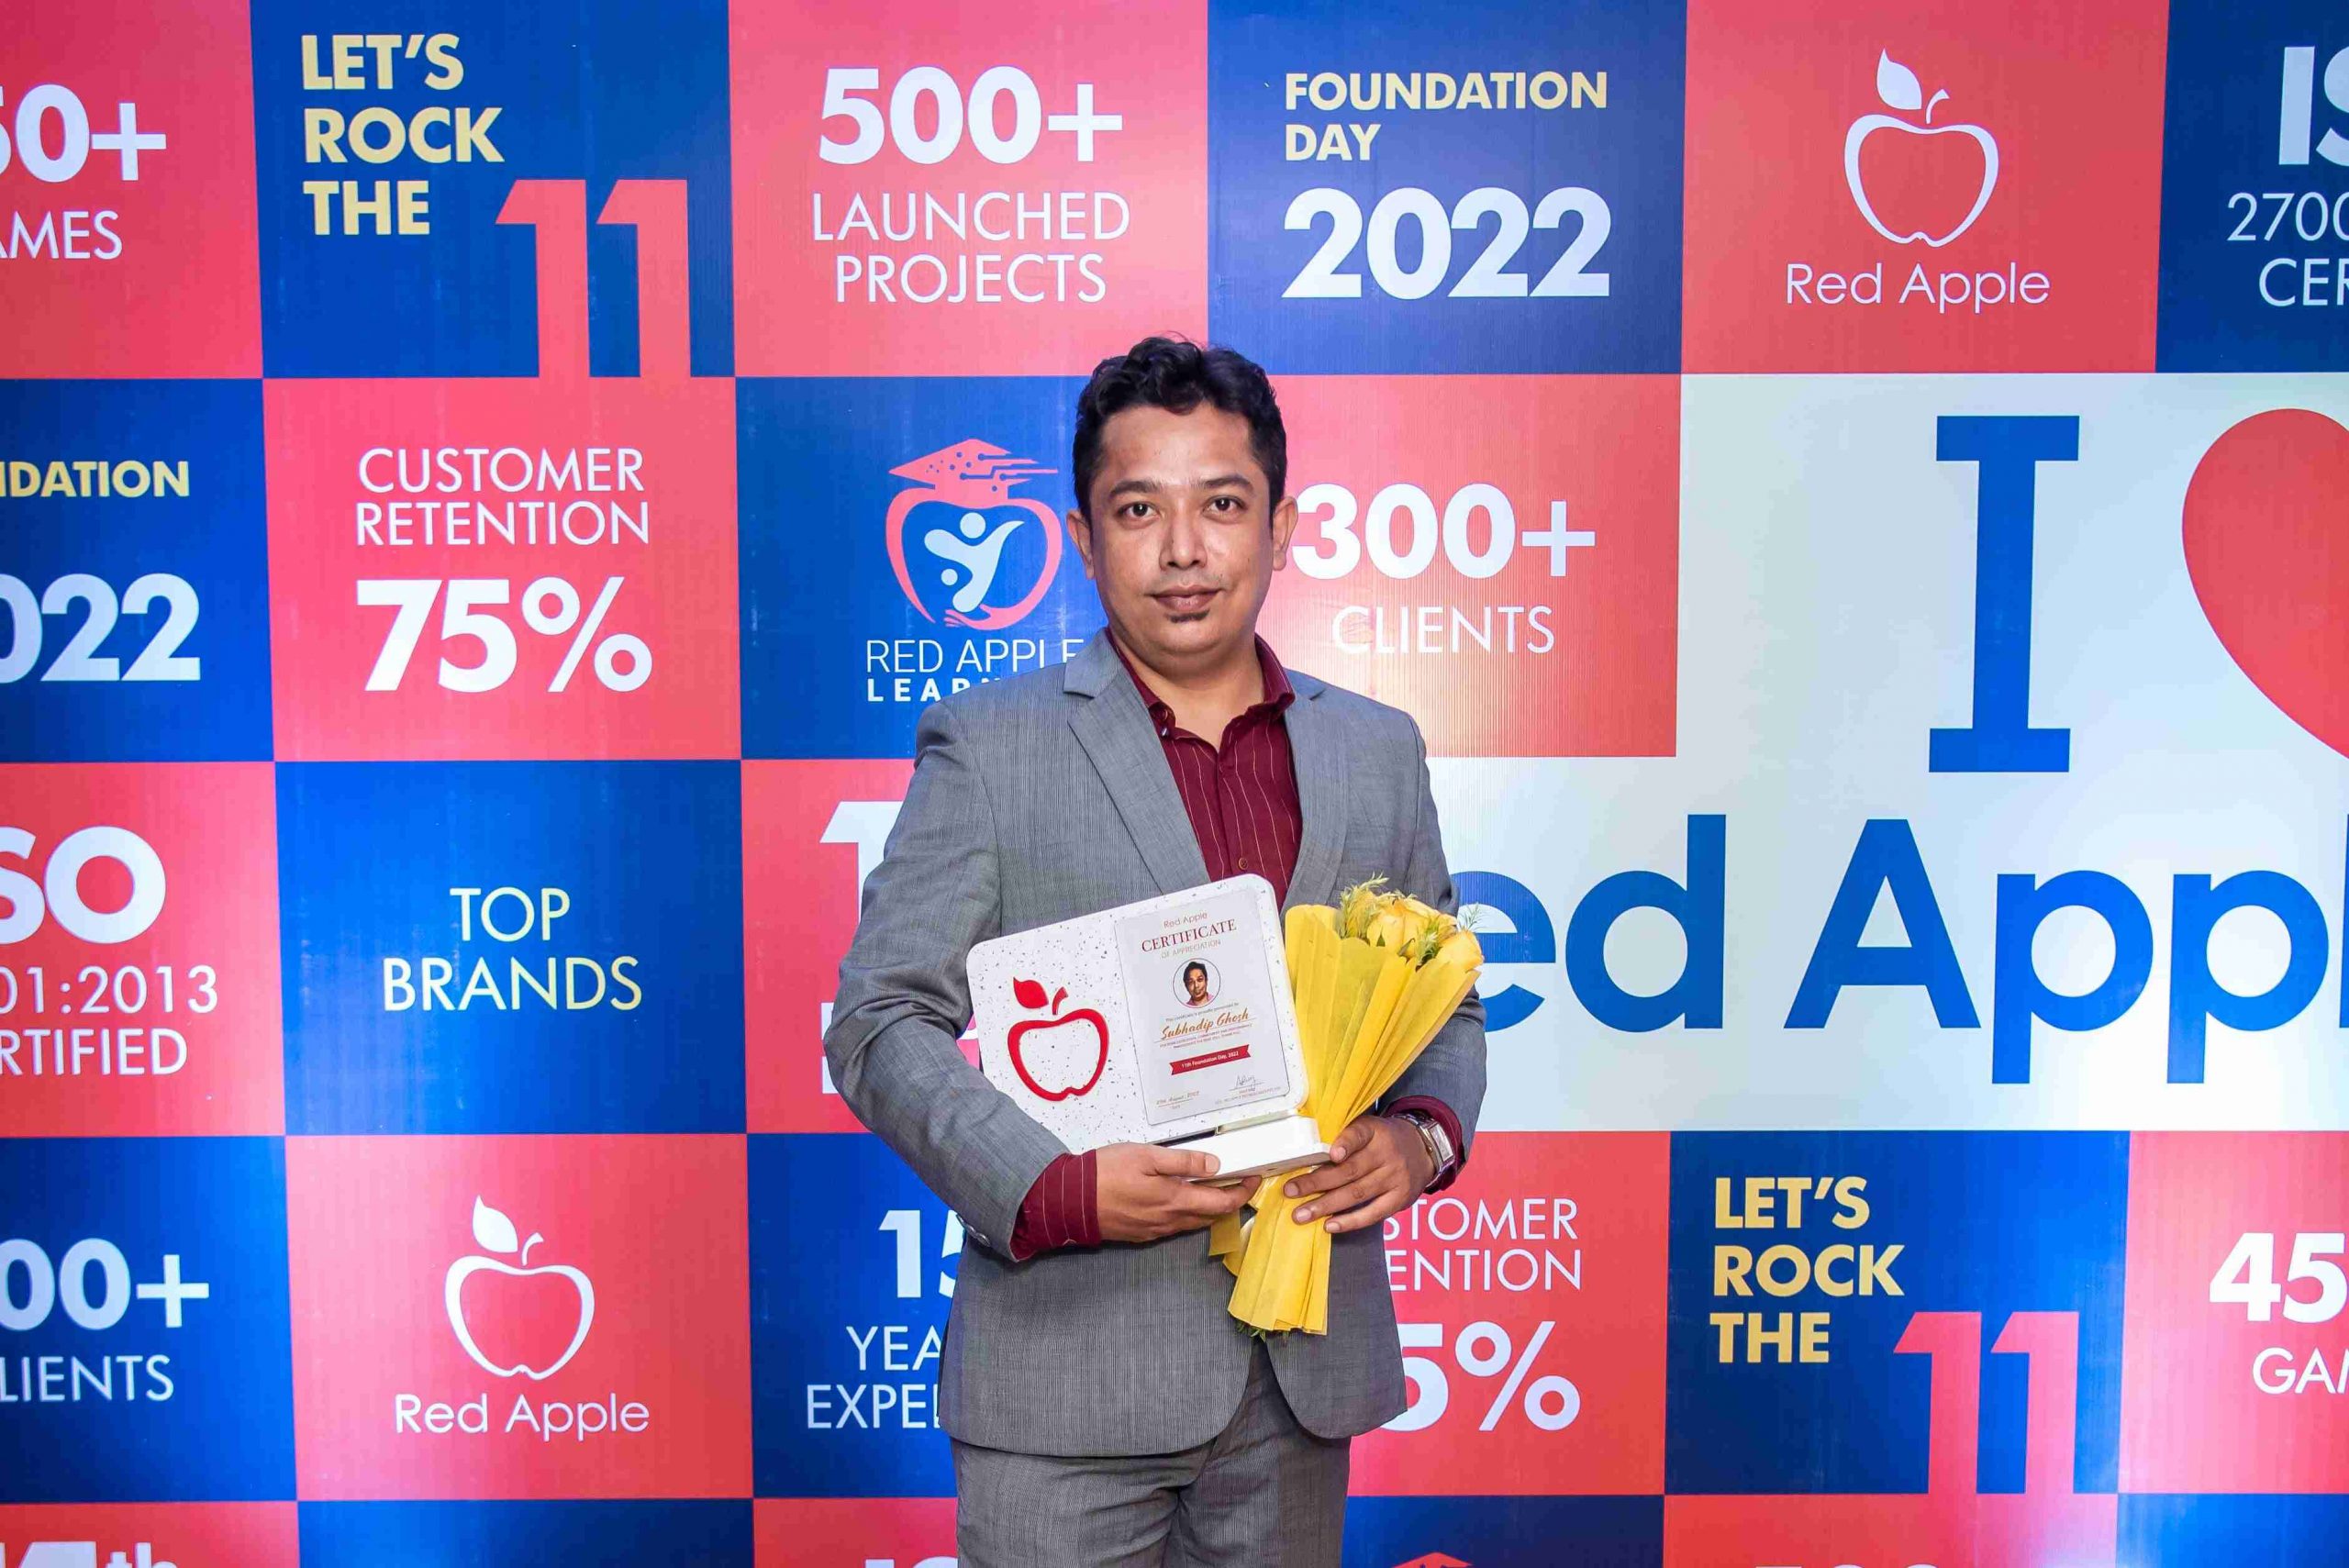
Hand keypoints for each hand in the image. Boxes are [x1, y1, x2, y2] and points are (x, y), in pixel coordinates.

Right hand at [1094, 1143, 1260, 1244]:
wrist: (1069, 1202)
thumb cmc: (1103, 1174)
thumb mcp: (1145, 1155)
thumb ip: (1182, 1162)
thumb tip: (1213, 1166)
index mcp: (1174, 1201)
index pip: (1221, 1203)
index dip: (1242, 1193)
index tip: (1253, 1179)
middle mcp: (1168, 1221)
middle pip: (1210, 1216)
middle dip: (1229, 1201)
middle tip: (1237, 1181)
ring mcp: (1154, 1231)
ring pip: (1192, 1223)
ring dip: (1207, 1209)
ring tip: (1212, 1188)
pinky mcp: (1141, 1234)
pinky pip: (1173, 1227)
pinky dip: (1186, 1214)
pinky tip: (1180, 1200)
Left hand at [1283, 1114, 1433, 1234]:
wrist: (1424, 1150)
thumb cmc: (1384, 1140)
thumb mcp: (1370, 1128)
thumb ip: (1346, 1138)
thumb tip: (1307, 1156)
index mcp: (1376, 1132)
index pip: (1359, 1134)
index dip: (1346, 1143)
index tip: (1331, 1154)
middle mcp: (1387, 1154)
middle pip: (1349, 1171)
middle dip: (1316, 1182)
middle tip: (1291, 1191)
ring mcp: (1395, 1179)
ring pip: (1357, 1194)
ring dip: (1326, 1206)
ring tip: (1301, 1214)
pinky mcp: (1400, 1199)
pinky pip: (1373, 1214)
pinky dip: (1350, 1221)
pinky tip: (1330, 1225)